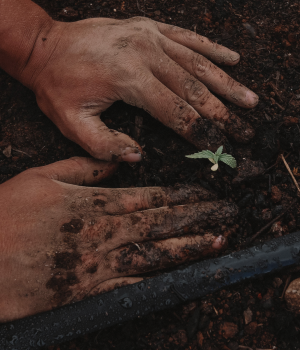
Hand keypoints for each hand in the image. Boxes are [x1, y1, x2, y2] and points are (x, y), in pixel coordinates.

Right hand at [0, 157, 237, 321]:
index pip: (150, 197)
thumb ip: (84, 167)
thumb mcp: (44, 176)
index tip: (206, 193)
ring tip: (217, 242)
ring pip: (154, 254)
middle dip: (197, 218)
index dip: (181, 195)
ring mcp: (100, 263)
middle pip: (160, 223)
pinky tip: (181, 275)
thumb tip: (117, 161)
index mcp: (94, 203)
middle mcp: (104, 232)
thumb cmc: (8, 212)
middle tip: (227, 215)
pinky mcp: (90, 289)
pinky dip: (158, 279)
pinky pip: (131, 284)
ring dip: (188, 247)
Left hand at [22, 17, 257, 161]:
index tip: (220, 147)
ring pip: (198, 63)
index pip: (175, 112)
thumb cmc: (58, 86)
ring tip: (250, 100)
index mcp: (129, 79)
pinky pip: (188, 38)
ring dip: (227, 84)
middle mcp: (146, 54)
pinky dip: (212, 50)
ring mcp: (150, 36)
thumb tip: (138, 157)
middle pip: (194, 89)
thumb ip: (105, 146)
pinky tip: (233, 58)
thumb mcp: (72, 123)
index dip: (200, 132)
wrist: (46, 47)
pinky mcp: (150, 28)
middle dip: (222, 114)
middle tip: (246, 131)